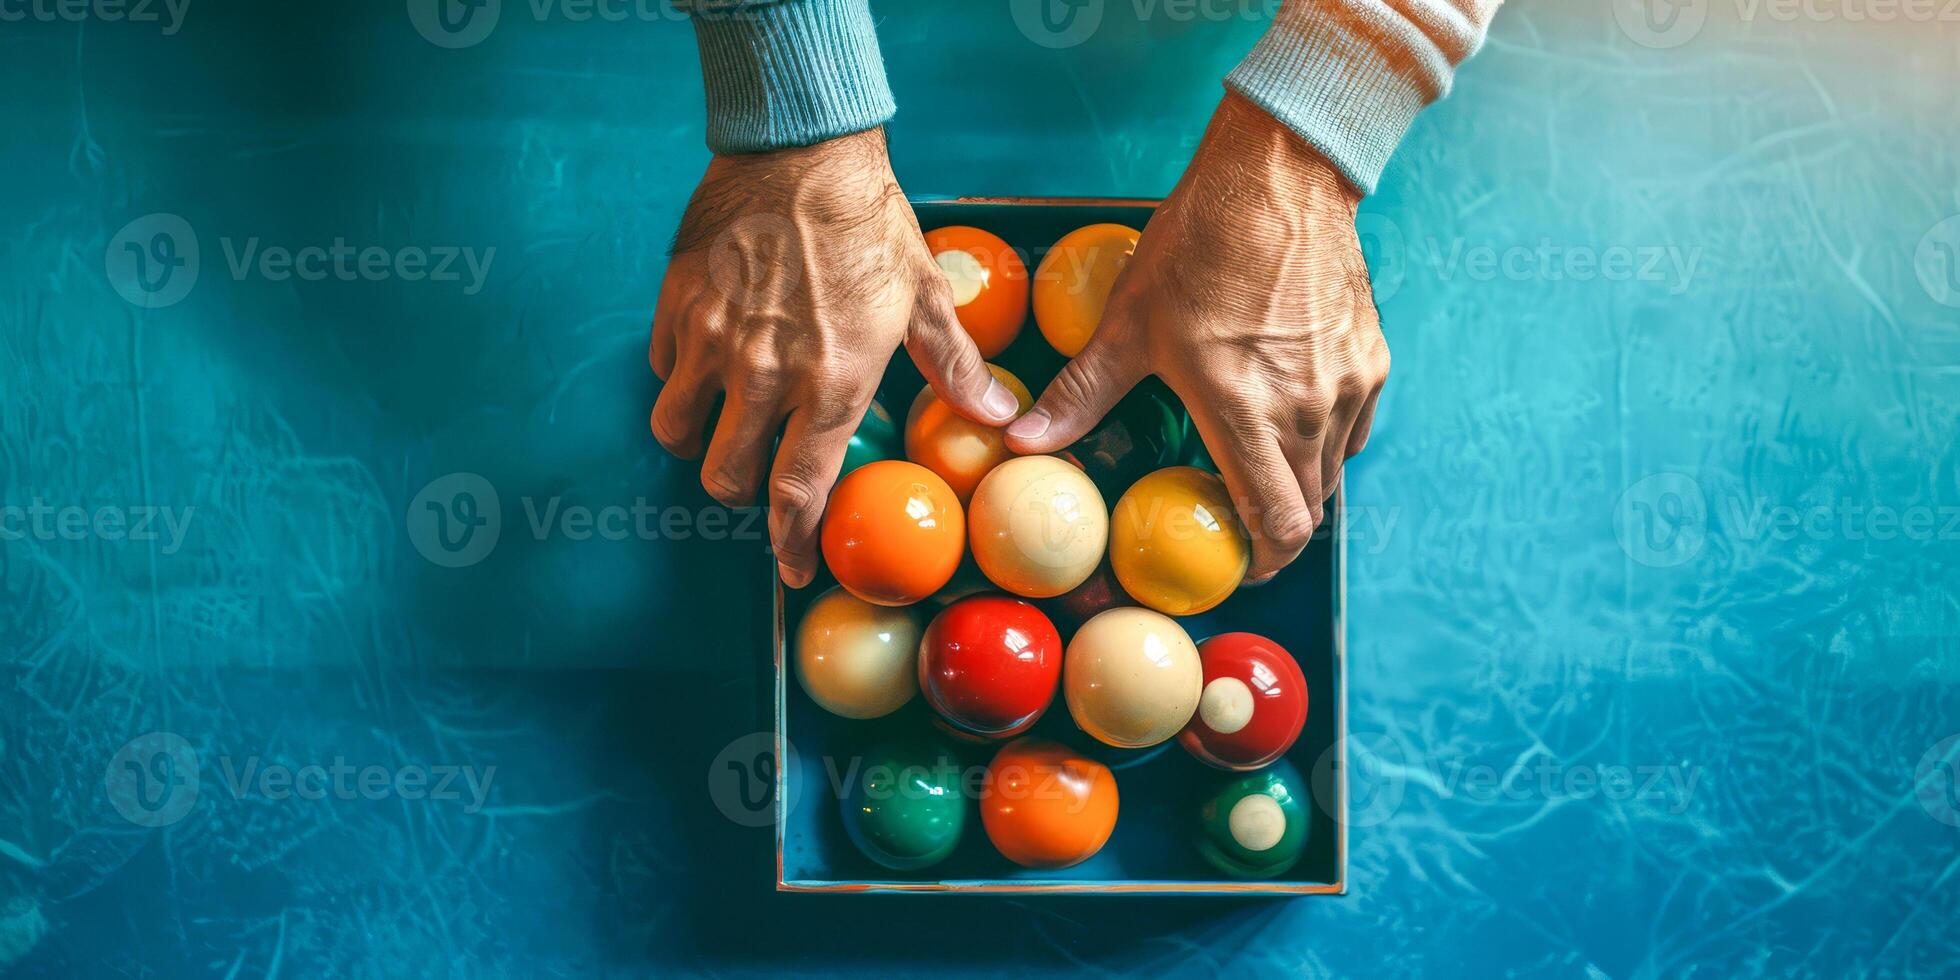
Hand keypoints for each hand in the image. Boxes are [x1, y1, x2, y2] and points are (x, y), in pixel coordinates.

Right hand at [650, 129, 1020, 587]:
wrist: (803, 146)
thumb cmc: (869, 222)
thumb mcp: (924, 297)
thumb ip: (956, 368)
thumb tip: (999, 416)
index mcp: (831, 381)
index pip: (795, 492)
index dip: (790, 542)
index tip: (793, 565)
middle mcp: (764, 372)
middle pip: (723, 476)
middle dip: (738, 488)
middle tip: (756, 473)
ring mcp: (711, 339)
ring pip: (677, 429)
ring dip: (699, 437)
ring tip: (723, 419)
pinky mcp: (677, 304)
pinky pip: (661, 367)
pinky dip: (679, 375)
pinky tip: (707, 357)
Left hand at [1006, 92, 1388, 581]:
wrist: (1278, 176)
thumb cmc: (1198, 248)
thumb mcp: (1127, 326)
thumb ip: (1080, 395)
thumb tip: (1021, 440)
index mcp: (1246, 412)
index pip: (1279, 524)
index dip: (1263, 562)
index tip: (1237, 566)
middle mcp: (1308, 409)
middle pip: (1310, 508)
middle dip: (1276, 529)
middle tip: (1237, 524)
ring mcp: (1347, 384)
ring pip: (1333, 468)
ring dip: (1300, 484)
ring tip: (1258, 470)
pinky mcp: (1370, 357)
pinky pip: (1353, 425)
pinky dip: (1325, 439)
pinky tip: (1290, 418)